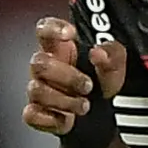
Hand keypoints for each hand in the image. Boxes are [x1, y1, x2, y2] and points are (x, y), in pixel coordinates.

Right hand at [22, 17, 127, 139]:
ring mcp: (37, 90)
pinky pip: (32, 114)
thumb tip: (99, 52)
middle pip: (38, 63)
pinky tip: (67, 119)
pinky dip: (52, 119)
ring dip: (65, 101)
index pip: (44, 29)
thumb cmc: (100, 85)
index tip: (70, 34)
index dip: (52, 28)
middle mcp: (45, 67)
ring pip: (36, 90)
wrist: (101, 118)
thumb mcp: (114, 67)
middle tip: (88, 86)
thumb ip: (112, 54)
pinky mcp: (35, 113)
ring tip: (84, 106)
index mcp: (60, 48)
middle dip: (67, 77)